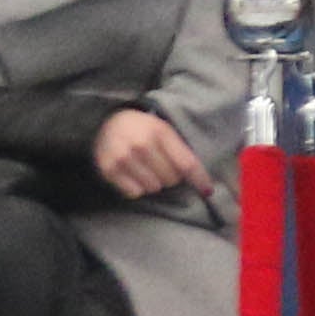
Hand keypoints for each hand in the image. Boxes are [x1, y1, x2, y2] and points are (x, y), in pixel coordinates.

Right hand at [89, 109, 209, 200]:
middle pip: (171, 179)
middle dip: (172, 176)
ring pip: (153, 188)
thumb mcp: (164, 130)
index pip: (186, 163)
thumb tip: (204, 181)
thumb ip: (181, 150)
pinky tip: (134, 174)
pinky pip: (134, 192)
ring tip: (147, 169)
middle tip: (162, 166)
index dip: (199, 179)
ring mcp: (123, 158)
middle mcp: (141, 145)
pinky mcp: (108, 170)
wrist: (106, 122)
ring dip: (154, 183)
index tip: (207, 191)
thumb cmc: (143, 129)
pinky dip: (137, 188)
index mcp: (161, 132)